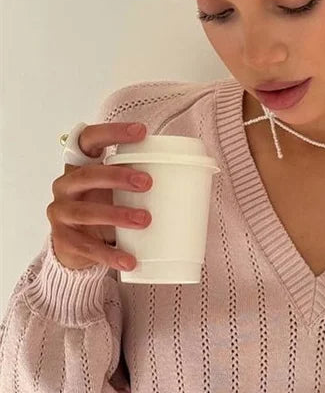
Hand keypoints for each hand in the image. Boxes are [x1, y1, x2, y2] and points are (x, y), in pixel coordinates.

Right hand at [48, 122, 152, 270]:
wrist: (76, 249)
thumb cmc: (104, 212)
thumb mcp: (117, 194)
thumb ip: (139, 184)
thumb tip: (196, 180)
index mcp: (81, 167)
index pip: (89, 140)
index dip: (112, 132)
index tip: (141, 132)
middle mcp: (66, 186)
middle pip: (87, 175)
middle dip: (117, 177)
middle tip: (147, 183)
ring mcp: (60, 213)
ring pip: (86, 212)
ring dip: (117, 214)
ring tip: (145, 220)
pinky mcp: (63, 240)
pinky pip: (87, 248)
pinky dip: (110, 255)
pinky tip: (130, 261)